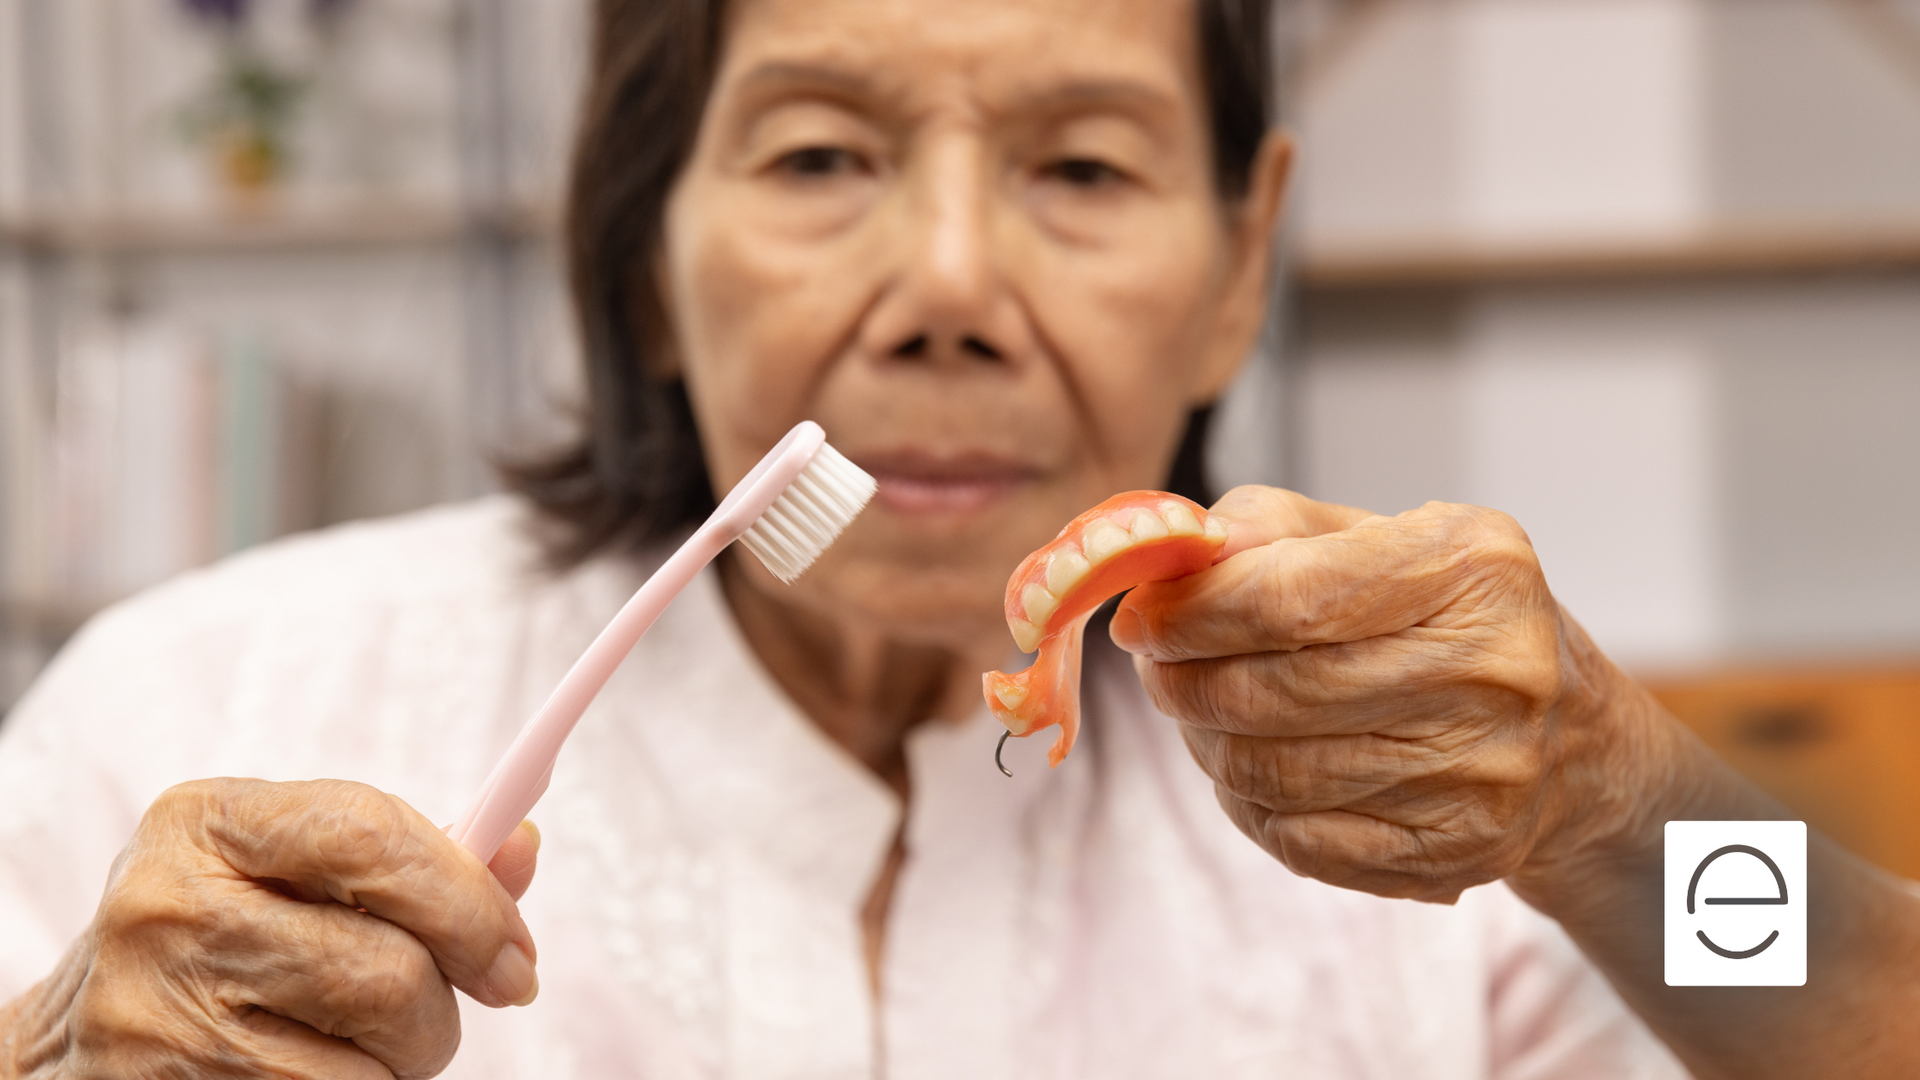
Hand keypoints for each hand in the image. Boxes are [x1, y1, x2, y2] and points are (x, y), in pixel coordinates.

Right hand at [1, 779, 540, 1078]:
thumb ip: (412, 857)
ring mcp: (159, 1015)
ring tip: (356, 1040)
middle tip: (435, 1010)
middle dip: (442, 1002)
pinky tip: (309, 1071)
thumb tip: (518, 846)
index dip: (470, 899)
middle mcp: (170, 909)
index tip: (515, 952)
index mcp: (207, 821)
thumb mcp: (292, 871)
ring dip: (400, 1062)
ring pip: (373, 1058)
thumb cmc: (220, 938)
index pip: (373, 837)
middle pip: (389, 970)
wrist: (76, 1044)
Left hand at [1110, 485, 1630, 903]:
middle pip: (1270, 693)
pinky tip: (1251, 772)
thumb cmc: (1452, 621)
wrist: (1578, 742)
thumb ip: (1271, 530)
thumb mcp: (1382, 539)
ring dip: (1206, 744)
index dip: (1192, 614)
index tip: (1139, 618)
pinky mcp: (1460, 850)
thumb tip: (1170, 553)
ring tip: (1200, 715)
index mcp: (1471, 567)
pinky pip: (1301, 841)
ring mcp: (1482, 771)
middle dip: (1182, 682)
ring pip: (1274, 773)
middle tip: (1154, 670)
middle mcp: (1492, 669)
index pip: (1290, 598)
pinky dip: (1250, 806)